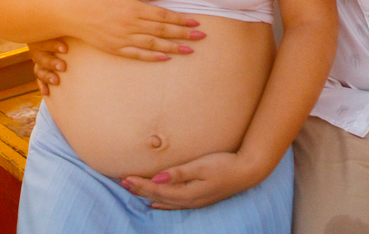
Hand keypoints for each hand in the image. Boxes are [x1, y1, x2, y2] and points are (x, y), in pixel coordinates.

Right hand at [28, 38, 66, 95]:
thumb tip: (85, 33)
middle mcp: (39, 50)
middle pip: (41, 56)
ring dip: (47, 76)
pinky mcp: (41, 72)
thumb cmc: (68, 35)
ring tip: (56, 81)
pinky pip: (39, 80)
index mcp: (44, 37)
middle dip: (51, 63)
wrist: (67, 43)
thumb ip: (70, 33)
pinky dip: (42, 86)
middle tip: (63, 67)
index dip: (53, 45)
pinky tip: (46, 92)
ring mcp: (39, 62)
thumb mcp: (66, 33)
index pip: (45, 40)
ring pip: (39, 70)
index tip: (65, 50)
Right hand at [70, 0, 204, 60]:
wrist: (74, 12)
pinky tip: (166, 57)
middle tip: (201, 37)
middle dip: (184, 34)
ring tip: (190, 50)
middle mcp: (131, 25)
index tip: (196, 22)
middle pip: (163, 31)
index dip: (181, 20)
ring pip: (154, 45)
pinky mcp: (116, 48)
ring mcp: (124, 38)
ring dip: (174, 47)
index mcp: (134, 8)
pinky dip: (153, 56)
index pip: (164, 16)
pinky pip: (138, 54)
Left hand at [121, 151, 262, 209]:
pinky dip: (161, 203)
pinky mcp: (199, 199)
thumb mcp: (201, 166)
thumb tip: (156, 179)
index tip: (125, 178)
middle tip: (121, 182)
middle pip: (158, 197)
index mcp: (188, 192)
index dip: (140, 185)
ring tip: (131, 190)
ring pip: (164, 201)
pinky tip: (154, 203)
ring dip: (147, 195)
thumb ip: (178, 173)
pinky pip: (174, 204)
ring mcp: (194, 201)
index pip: (157, 190)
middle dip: (139, 190)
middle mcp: (189, 200)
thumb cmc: (224, 165)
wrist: (247, 171)